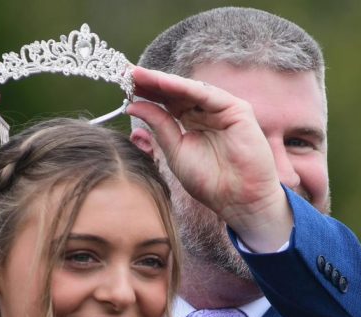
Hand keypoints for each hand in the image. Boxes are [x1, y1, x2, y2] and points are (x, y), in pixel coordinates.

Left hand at [127, 66, 292, 251]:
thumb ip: (159, 126)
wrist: (238, 200)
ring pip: (189, 89)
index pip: (166, 101)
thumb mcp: (175, 151)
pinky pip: (208, 95)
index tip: (122, 83)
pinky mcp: (237, 110)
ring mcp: (222, 109)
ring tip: (140, 75)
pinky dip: (186, 88)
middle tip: (126, 72)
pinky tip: (164, 83)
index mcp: (191, 121)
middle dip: (151, 81)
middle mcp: (206, 111)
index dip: (146, 92)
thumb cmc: (210, 181)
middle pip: (175, 91)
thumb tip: (134, 105)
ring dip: (164, 81)